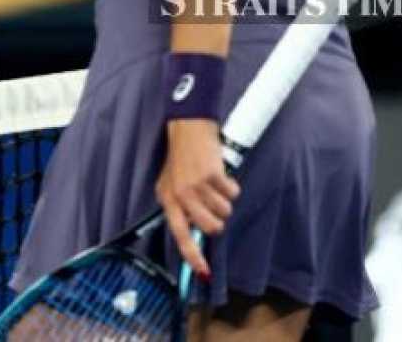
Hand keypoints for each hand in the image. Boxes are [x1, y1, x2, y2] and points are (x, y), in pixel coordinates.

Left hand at [155, 118, 239, 279]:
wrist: (188, 129)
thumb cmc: (181, 159)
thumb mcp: (172, 185)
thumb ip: (182, 209)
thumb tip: (196, 235)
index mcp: (168, 200)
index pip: (180, 236)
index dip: (192, 256)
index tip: (203, 272)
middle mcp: (180, 195)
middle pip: (210, 227)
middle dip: (217, 219)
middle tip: (213, 204)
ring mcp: (196, 186)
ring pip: (224, 211)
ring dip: (224, 200)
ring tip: (213, 184)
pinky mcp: (212, 175)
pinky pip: (232, 194)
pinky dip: (231, 186)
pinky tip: (220, 175)